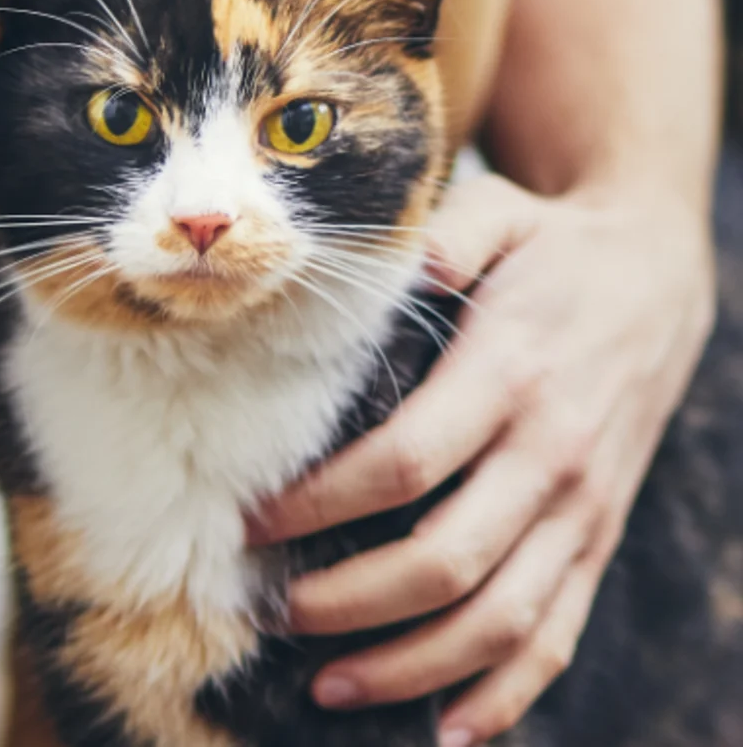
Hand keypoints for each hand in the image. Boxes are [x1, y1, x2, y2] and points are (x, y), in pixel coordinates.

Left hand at [248, 172, 714, 745]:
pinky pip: (558, 634)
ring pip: (501, 619)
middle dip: (348, 601)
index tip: (252, 523)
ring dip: (413, 665)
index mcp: (510, 375)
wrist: (657, 272)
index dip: (321, 505)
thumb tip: (392, 269)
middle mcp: (550, 455)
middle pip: (445, 561)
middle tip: (272, 612)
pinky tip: (449, 730)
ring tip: (329, 685)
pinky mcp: (597, 536)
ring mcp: (581, 507)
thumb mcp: (495, 214)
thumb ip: (441, 239)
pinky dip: (507, 694)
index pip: (404, 464)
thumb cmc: (548, 246)